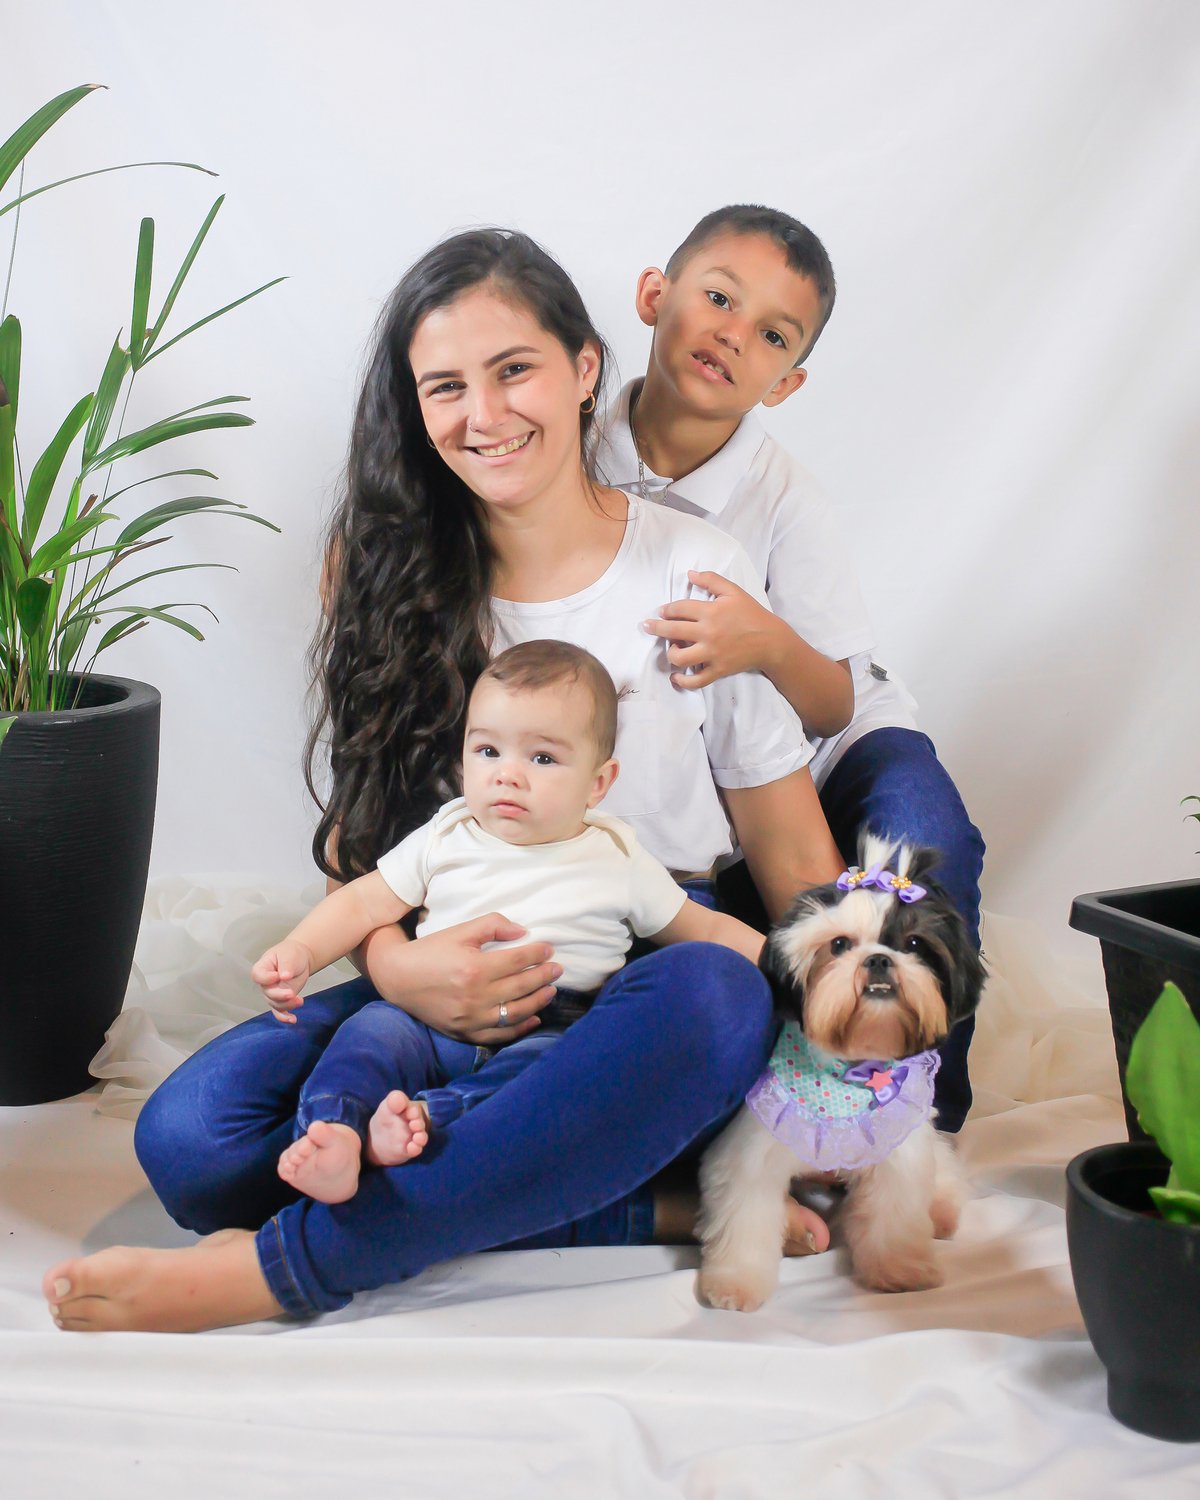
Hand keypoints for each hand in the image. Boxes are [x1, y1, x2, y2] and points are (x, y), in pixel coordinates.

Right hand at [251, 939, 314, 1024]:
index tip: (277, 976)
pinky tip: (292, 1019)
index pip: (258, 975)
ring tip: (300, 1001)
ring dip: (287, 1005)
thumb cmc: (291, 953)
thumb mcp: (289, 955)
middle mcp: (265, 982)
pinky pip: (279, 1011)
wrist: (300, 958)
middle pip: (268, 993)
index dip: (266, 978)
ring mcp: (273, 992)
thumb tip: (284, 976)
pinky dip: (284, 1017)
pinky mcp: (282, 999)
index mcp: (262, 967)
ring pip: (275, 1003)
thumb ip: (286, 965)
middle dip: (279, 995)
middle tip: (291, 993)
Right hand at [361, 913, 562, 1044]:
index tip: (549, 949)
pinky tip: (534, 1018)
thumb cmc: (430, 951)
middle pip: (521, 987)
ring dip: (538, 1002)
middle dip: (544, 976)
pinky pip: (499, 1035)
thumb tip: (522, 931)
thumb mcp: (460, 931)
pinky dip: (520, 1028)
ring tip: (551, 991)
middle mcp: (475, 997)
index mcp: (475, 969)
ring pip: (515, 1013)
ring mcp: (471, 1018)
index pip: (518, 961)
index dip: (537, 954)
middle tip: (558, 969)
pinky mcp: (465, 1032)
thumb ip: (492, 925)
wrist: (398, 978)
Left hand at [643, 571, 780, 689]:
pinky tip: (675, 676)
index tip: (662, 611)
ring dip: (670, 652)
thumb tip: (690, 573)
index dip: (666, 609)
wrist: (771, 640)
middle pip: (672, 632)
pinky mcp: (718, 670)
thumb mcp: (733, 591)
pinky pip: (695, 680)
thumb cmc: (752, 614)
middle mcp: (708, 633)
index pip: (678, 609)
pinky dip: (682, 681)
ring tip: (672, 647)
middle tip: (647, 626)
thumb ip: (711, 580)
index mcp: (711, 612)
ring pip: (679, 658)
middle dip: (655, 628)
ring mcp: (712, 654)